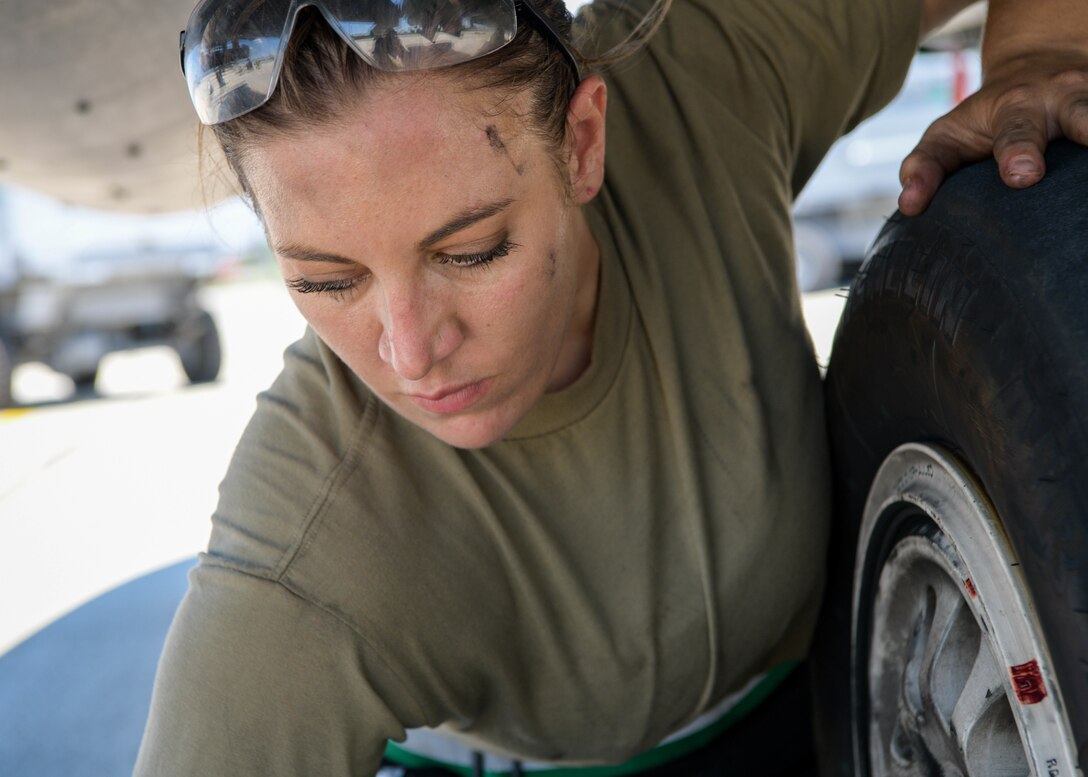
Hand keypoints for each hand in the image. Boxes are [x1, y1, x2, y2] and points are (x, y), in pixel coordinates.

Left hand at [899, 55, 1087, 215]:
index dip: (1017, 151)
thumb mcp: (948, 136)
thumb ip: (924, 168)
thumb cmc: (985, 120)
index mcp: (1015, 108)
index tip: (1021, 176)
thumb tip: (909, 208)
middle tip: (1054, 168)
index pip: (1012, 131)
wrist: (1041, 71)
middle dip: (1086, 132)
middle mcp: (1063, 100)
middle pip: (1078, 114)